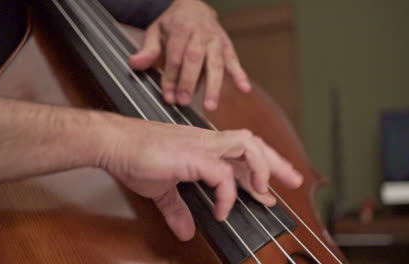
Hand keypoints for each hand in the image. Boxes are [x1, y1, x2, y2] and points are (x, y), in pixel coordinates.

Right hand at [96, 114, 302, 240]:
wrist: (114, 143)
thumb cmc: (135, 157)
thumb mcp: (161, 189)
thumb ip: (176, 209)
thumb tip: (184, 230)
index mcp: (203, 146)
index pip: (241, 152)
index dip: (260, 171)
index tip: (268, 191)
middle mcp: (207, 141)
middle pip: (253, 145)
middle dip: (276, 163)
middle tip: (294, 182)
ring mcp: (202, 146)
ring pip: (247, 147)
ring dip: (261, 170)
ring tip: (263, 194)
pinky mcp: (192, 156)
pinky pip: (222, 175)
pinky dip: (228, 194)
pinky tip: (222, 211)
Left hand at [129, 0, 250, 110]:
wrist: (194, 6)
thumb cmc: (173, 24)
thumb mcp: (156, 31)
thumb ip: (148, 49)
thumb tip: (134, 64)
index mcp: (181, 28)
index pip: (175, 56)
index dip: (171, 77)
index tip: (168, 96)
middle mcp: (200, 33)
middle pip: (195, 60)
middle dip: (189, 83)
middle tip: (183, 102)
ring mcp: (216, 40)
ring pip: (215, 64)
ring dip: (213, 86)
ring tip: (210, 106)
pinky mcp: (227, 46)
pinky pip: (234, 61)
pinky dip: (240, 75)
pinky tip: (244, 88)